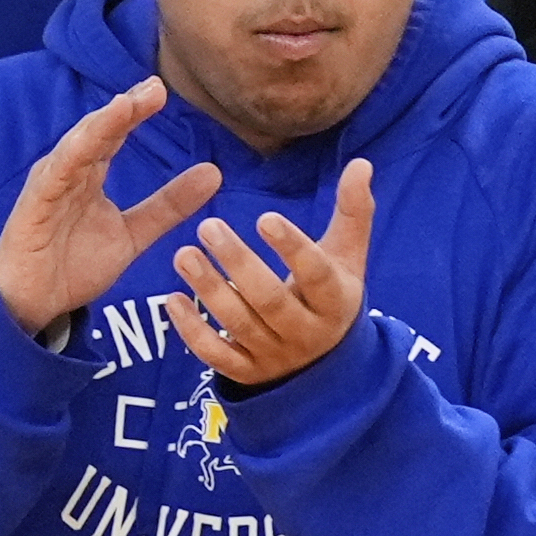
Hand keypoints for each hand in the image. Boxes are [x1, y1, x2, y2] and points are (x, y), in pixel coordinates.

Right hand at [0, 79, 219, 338]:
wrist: (33, 303)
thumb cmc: (74, 263)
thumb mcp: (133, 234)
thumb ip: (169, 205)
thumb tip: (214, 172)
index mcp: (89, 174)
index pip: (115, 135)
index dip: (136, 111)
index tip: (161, 89)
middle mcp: (68, 173)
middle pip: (97, 133)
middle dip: (124, 109)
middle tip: (154, 87)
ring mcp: (49, 188)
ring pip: (75, 149)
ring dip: (99, 126)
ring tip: (125, 105)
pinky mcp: (33, 209)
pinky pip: (53, 179)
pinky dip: (70, 158)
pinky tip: (88, 141)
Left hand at [166, 160, 376, 391]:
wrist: (325, 362)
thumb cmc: (330, 291)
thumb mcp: (347, 255)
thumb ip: (353, 211)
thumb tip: (361, 163)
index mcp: (335, 301)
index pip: (316, 275)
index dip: (292, 248)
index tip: (265, 217)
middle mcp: (307, 333)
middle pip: (271, 301)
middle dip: (238, 264)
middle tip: (207, 226)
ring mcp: (275, 356)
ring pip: (240, 325)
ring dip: (210, 290)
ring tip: (183, 254)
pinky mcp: (247, 372)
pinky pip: (217, 356)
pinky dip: (193, 331)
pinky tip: (173, 299)